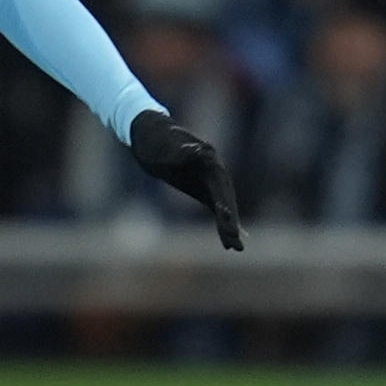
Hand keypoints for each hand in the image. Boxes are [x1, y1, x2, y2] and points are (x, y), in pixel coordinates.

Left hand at [129, 110, 243, 249]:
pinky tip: (226, 242)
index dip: (225, 201)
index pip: (220, 183)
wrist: (151, 136)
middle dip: (231, 219)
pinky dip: (220, 224)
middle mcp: (214, 169)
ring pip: (223, 205)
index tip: (226, 219)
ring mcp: (210, 180)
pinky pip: (215, 208)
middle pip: (226, 197)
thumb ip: (181, 150)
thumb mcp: (165, 145)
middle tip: (234, 241)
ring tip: (234, 248)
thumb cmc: (157, 140)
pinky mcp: (203, 189)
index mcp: (208, 158)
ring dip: (228, 226)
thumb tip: (197, 152)